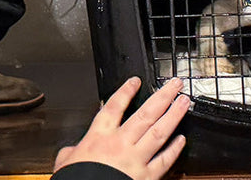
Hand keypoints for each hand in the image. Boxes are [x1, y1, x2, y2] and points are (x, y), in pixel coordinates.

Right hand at [54, 77, 188, 179]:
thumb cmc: (77, 179)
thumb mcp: (66, 162)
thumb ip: (71, 152)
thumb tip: (69, 151)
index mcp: (99, 137)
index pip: (115, 106)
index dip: (126, 91)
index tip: (136, 81)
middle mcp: (120, 144)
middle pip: (145, 114)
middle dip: (162, 96)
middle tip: (175, 85)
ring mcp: (135, 159)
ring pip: (159, 132)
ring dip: (174, 115)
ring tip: (183, 103)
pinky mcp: (146, 177)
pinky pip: (164, 160)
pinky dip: (174, 149)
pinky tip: (181, 139)